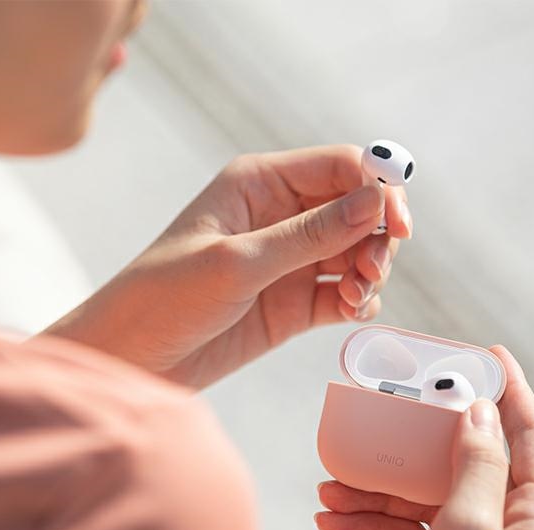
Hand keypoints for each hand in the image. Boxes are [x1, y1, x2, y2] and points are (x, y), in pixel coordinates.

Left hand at [46, 145, 411, 386]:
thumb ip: (310, 234)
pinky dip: (357, 300)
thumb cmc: (166, 297)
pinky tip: (349, 311)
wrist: (135, 358)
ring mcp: (288, 261)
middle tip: (372, 269)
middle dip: (376, 236)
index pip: (339, 167)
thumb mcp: (238, 261)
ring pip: (355, 252)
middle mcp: (280, 216)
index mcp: (260, 184)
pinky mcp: (293, 301)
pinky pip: (342, 292)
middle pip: (356, 209)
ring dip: (369, 270)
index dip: (378, 187)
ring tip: (354, 295)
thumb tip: (375, 203)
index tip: (399, 224)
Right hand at [315, 346, 533, 529]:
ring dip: (375, 488)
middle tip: (389, 414)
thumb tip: (479, 410)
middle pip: (462, 457)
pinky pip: (403, 526)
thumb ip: (479, 465)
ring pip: (423, 492)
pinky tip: (333, 519)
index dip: (510, 388)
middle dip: (414, 442)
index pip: (531, 432)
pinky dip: (368, 521)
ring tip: (332, 488)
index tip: (488, 353)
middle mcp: (509, 524)